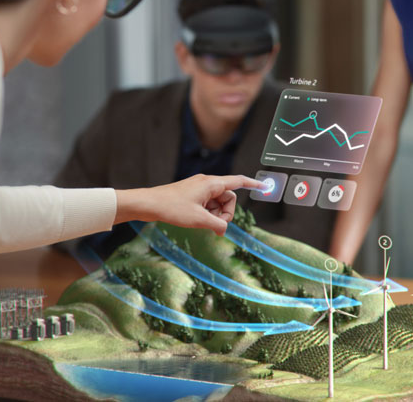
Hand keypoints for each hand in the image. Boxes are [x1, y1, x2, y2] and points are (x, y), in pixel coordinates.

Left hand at [115, 174, 264, 235]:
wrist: (149, 204)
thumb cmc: (172, 208)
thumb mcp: (199, 220)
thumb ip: (218, 224)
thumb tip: (223, 230)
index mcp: (211, 183)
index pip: (238, 182)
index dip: (252, 185)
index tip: (264, 186)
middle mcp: (207, 183)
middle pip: (228, 197)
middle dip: (226, 212)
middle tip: (216, 225)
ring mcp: (199, 189)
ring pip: (217, 203)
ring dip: (215, 215)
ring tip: (203, 224)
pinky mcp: (192, 195)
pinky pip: (208, 205)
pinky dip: (207, 214)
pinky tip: (197, 222)